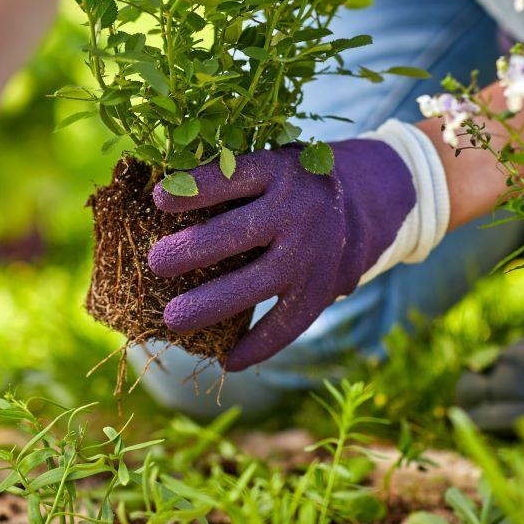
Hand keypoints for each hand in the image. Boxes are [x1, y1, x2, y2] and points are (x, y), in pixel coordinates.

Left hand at [148, 121, 448, 370]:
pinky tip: (228, 361)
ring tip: (173, 319)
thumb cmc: (292, 181)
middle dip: (191, 250)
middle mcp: (296, 211)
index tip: (159, 198)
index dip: (195, 189)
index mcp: (277, 171)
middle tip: (155, 263)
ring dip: (212, 304)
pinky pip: (288, 323)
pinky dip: (259, 346)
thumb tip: (157, 199)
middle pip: (236, 234)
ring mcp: (311, 254)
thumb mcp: (269, 162)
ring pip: (256, 284)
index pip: (231, 178)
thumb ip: (229, 178)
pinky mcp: (322, 288)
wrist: (368, 198)